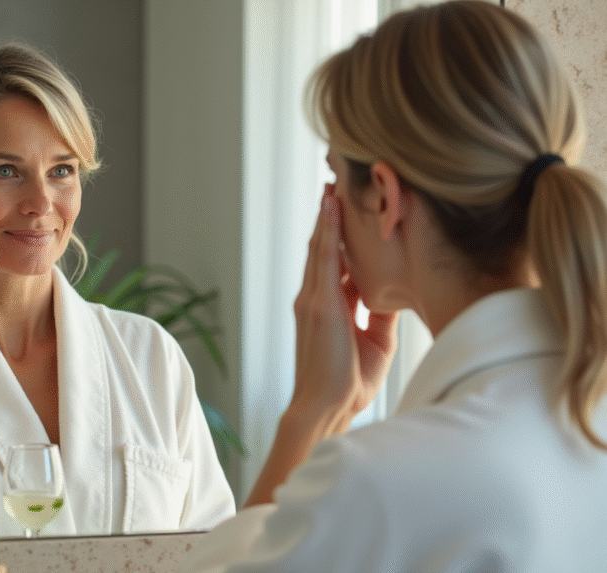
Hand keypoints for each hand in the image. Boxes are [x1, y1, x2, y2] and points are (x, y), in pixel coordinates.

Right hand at [291, 183, 397, 432]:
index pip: (336, 261)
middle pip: (324, 248)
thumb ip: (380, 313)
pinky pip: (323, 259)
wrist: (328, 408)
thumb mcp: (376, 340)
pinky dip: (327, 232)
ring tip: (333, 186)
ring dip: (327, 216)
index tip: (349, 210)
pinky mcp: (319, 305)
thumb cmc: (350, 381)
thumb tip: (395, 292)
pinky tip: (331, 208)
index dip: (341, 236)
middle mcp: (317, 297)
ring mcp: (313, 299)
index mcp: (331, 306)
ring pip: (320, 247)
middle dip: (330, 217)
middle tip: (336, 184)